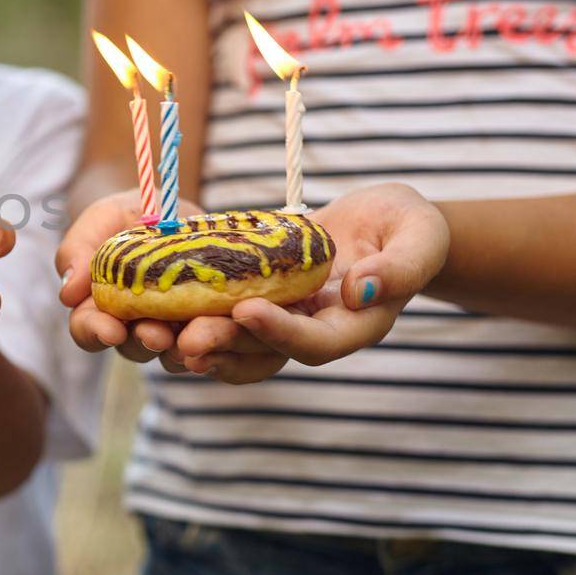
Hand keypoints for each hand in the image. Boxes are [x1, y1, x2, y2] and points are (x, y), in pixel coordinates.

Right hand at [55, 191, 202, 364]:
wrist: (173, 207)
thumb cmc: (128, 212)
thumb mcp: (103, 217)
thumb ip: (79, 249)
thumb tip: (68, 294)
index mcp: (99, 305)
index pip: (88, 329)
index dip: (95, 333)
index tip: (110, 330)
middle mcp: (133, 324)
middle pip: (131, 347)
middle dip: (144, 342)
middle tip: (156, 334)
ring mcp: (170, 328)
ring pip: (171, 352)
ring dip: (181, 346)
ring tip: (193, 335)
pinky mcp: (204, 323)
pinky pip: (209, 342)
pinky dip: (216, 338)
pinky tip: (223, 325)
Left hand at [171, 183, 449, 381]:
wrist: (385, 222)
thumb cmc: (409, 225)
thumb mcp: (420, 236)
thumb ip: (402, 266)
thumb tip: (363, 290)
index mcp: (357, 326)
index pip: (316, 343)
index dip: (280, 332)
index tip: (246, 310)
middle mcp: (315, 332)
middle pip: (266, 351)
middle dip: (225, 344)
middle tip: (185, 338)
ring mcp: (285, 320)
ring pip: (237, 343)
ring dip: (199, 341)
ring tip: (160, 334)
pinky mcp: (261, 301)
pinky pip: (222, 317)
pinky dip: (191, 315)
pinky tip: (156, 308)